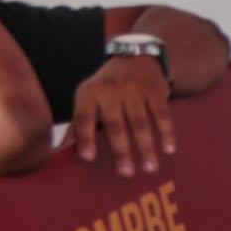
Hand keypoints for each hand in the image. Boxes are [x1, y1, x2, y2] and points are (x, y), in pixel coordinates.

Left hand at [67, 57, 175, 177]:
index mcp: (89, 94)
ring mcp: (133, 90)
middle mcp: (110, 91)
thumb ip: (78, 125)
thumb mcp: (88, 98)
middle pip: (115, 124)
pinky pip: (161, 114)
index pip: (84, 118)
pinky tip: (169, 149)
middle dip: (121, 150)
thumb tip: (60, 154)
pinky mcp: (154, 91)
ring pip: (140, 122)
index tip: (88, 159)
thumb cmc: (107, 88)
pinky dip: (166, 132)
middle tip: (126, 173)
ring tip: (150, 168)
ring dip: (146, 147)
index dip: (85, 138)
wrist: (135, 57)